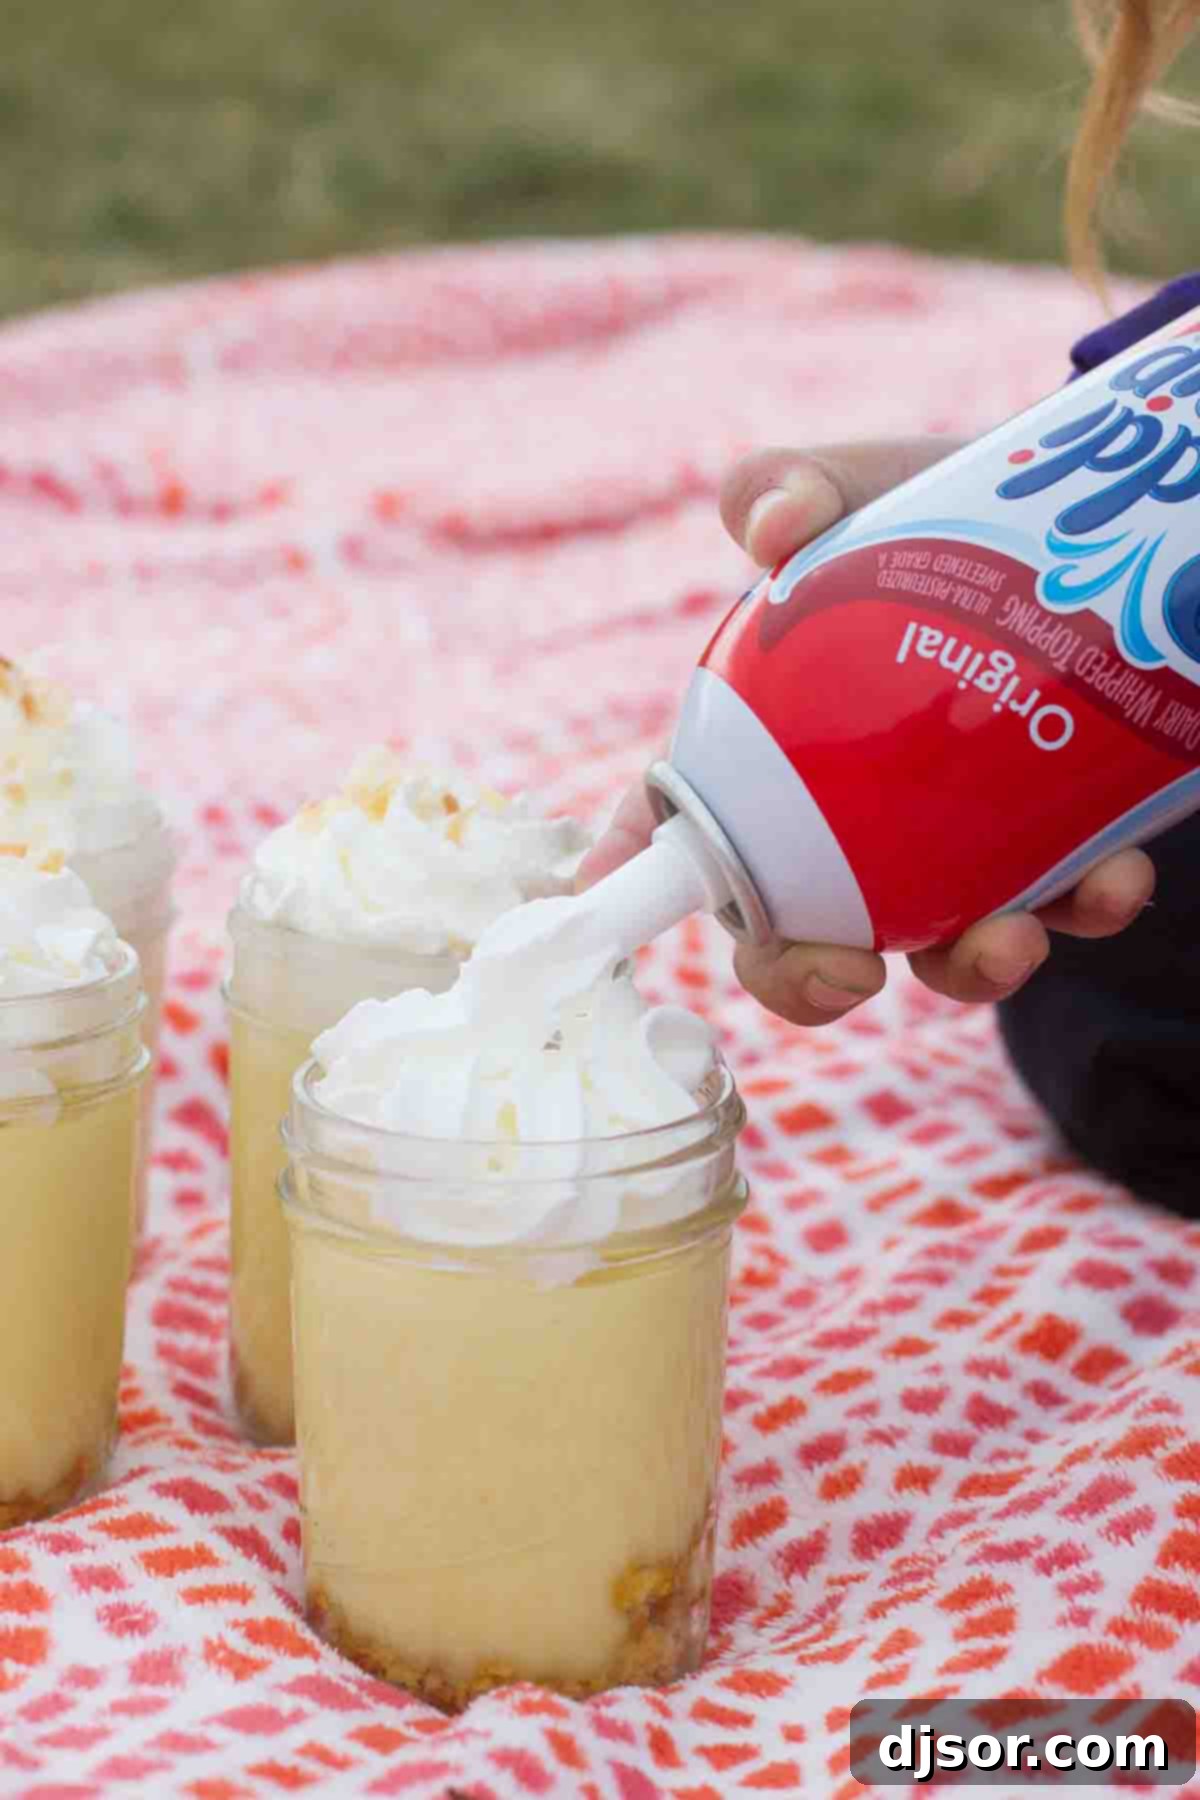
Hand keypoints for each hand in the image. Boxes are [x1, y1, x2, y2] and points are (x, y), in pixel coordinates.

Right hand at [577, 441, 1155, 1025]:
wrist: (1091, 522)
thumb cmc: (946, 508)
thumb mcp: (870, 485)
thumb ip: (796, 482)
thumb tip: (773, 527)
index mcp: (776, 745)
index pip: (683, 815)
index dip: (632, 871)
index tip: (599, 907)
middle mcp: (853, 816)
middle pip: (796, 930)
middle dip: (806, 979)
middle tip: (848, 974)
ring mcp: (954, 838)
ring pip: (940, 945)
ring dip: (970, 968)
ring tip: (1014, 936)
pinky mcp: (1054, 839)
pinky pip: (1067, 901)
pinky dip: (1089, 907)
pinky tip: (1113, 877)